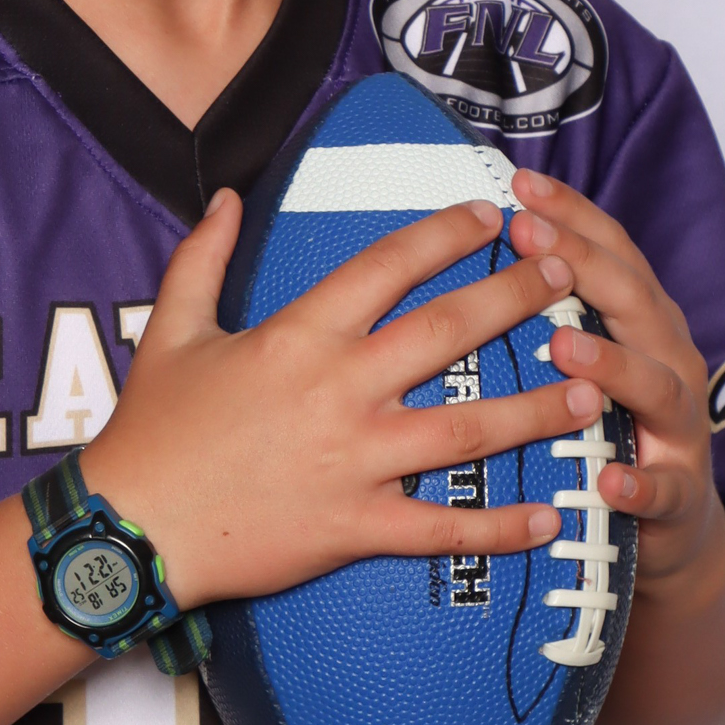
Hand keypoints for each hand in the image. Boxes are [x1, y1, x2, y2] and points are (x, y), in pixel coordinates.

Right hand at [81, 189, 608, 609]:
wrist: (133, 527)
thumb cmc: (153, 431)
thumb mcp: (170, 328)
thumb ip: (203, 256)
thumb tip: (229, 197)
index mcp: (299, 334)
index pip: (387, 265)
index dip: (445, 234)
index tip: (492, 215)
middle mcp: (338, 390)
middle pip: (448, 331)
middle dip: (517, 299)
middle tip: (568, 277)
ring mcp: (354, 461)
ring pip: (466, 429)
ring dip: (535, 407)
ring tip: (591, 389)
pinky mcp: (356, 527)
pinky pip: (443, 528)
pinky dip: (501, 527)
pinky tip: (551, 516)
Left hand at [504, 169, 724, 613]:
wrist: (669, 524)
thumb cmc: (612, 423)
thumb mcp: (587, 353)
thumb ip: (548, 304)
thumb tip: (478, 239)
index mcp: (638, 320)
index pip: (608, 252)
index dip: (571, 216)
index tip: (520, 184)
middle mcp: (667, 358)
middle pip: (633, 302)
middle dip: (584, 267)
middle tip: (531, 240)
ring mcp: (679, 426)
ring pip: (655, 385)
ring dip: (611, 364)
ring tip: (564, 347)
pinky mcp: (679, 494)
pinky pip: (661, 488)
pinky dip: (638, 482)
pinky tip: (609, 480)